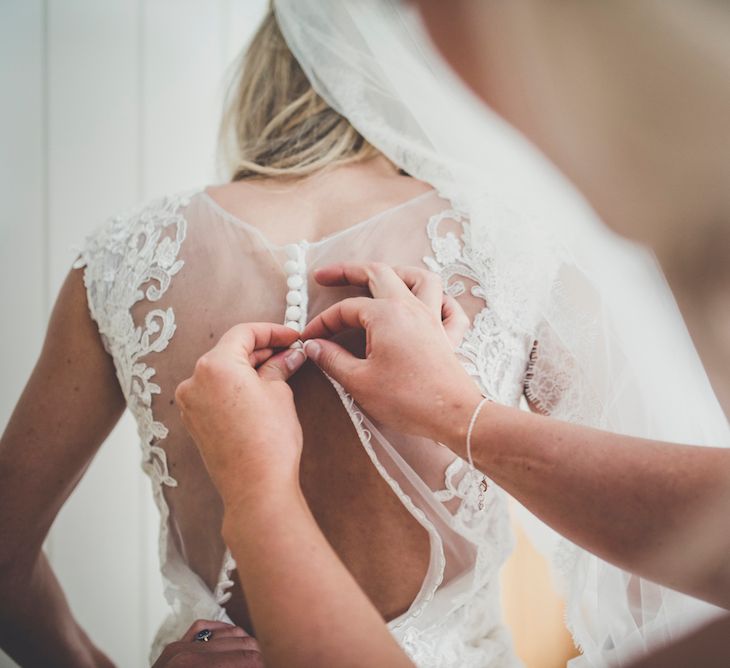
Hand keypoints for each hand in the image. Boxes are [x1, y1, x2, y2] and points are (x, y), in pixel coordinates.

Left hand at [152, 620, 262, 666]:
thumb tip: (258, 666)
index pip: (249, 660)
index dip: (264, 665)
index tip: (270, 666)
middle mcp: (189, 654)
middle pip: (244, 644)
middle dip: (258, 658)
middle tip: (264, 664)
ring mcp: (180, 647)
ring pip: (230, 632)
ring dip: (246, 646)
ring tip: (253, 660)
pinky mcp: (175, 646)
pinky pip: (208, 628)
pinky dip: (225, 633)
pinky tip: (235, 642)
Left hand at [176, 323, 305, 513]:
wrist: (256, 486)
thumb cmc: (269, 440)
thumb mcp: (279, 393)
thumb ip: (279, 366)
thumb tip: (289, 355)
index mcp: (215, 365)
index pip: (244, 333)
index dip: (271, 331)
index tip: (290, 336)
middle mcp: (194, 380)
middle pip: (230, 351)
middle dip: (261, 350)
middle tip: (289, 353)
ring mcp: (190, 403)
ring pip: (221, 372)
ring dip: (248, 369)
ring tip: (278, 372)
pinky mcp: (194, 421)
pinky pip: (214, 393)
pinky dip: (235, 387)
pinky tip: (258, 392)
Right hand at [301, 262, 481, 447]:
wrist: (452, 417)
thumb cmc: (407, 399)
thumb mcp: (359, 381)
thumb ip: (332, 359)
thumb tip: (314, 346)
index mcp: (386, 314)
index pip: (345, 310)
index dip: (322, 323)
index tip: (309, 339)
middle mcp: (411, 308)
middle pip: (379, 273)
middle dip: (348, 271)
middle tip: (325, 276)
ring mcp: (433, 319)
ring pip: (420, 279)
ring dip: (397, 273)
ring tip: (379, 278)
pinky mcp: (448, 337)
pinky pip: (449, 308)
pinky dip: (440, 300)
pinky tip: (429, 305)